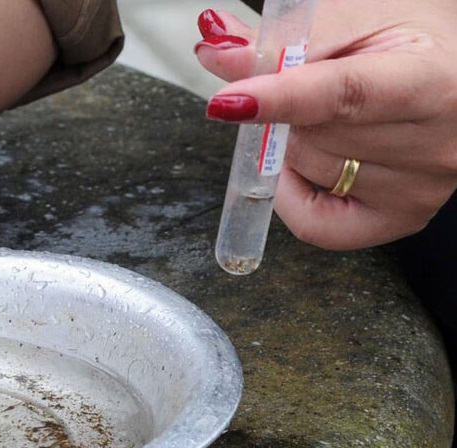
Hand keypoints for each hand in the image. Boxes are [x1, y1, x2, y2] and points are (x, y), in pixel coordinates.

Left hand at [194, 2, 456, 249]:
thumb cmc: (412, 40)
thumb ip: (286, 37)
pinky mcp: (401, 220)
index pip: (344, 95)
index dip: (278, 98)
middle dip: (283, 108)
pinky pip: (314, 224)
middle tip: (297, 83)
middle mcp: (435, 145)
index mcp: (434, 81)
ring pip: (306, 171)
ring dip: (292, 142)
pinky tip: (307, 163)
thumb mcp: (357, 17)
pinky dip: (291, 194)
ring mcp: (419, 190)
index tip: (227, 101)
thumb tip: (216, 52)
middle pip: (313, 135)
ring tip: (327, 114)